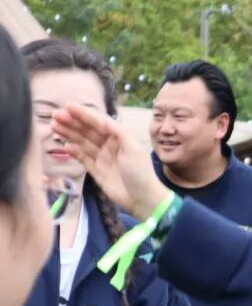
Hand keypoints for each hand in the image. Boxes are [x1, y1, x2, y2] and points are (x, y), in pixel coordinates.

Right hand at [51, 104, 171, 219]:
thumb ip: (119, 132)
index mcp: (120, 138)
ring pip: (83, 143)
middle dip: (72, 122)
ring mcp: (103, 158)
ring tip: (54, 127)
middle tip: (55, 116)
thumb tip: (102, 119)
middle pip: (88, 131)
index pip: (99, 122)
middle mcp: (110, 146)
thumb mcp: (133, 149)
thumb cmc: (140, 172)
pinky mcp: (97, 171)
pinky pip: (83, 159)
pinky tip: (65, 146)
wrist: (142, 199)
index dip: (84, 114)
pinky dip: (74, 152)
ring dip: (69, 134)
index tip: (68, 106)